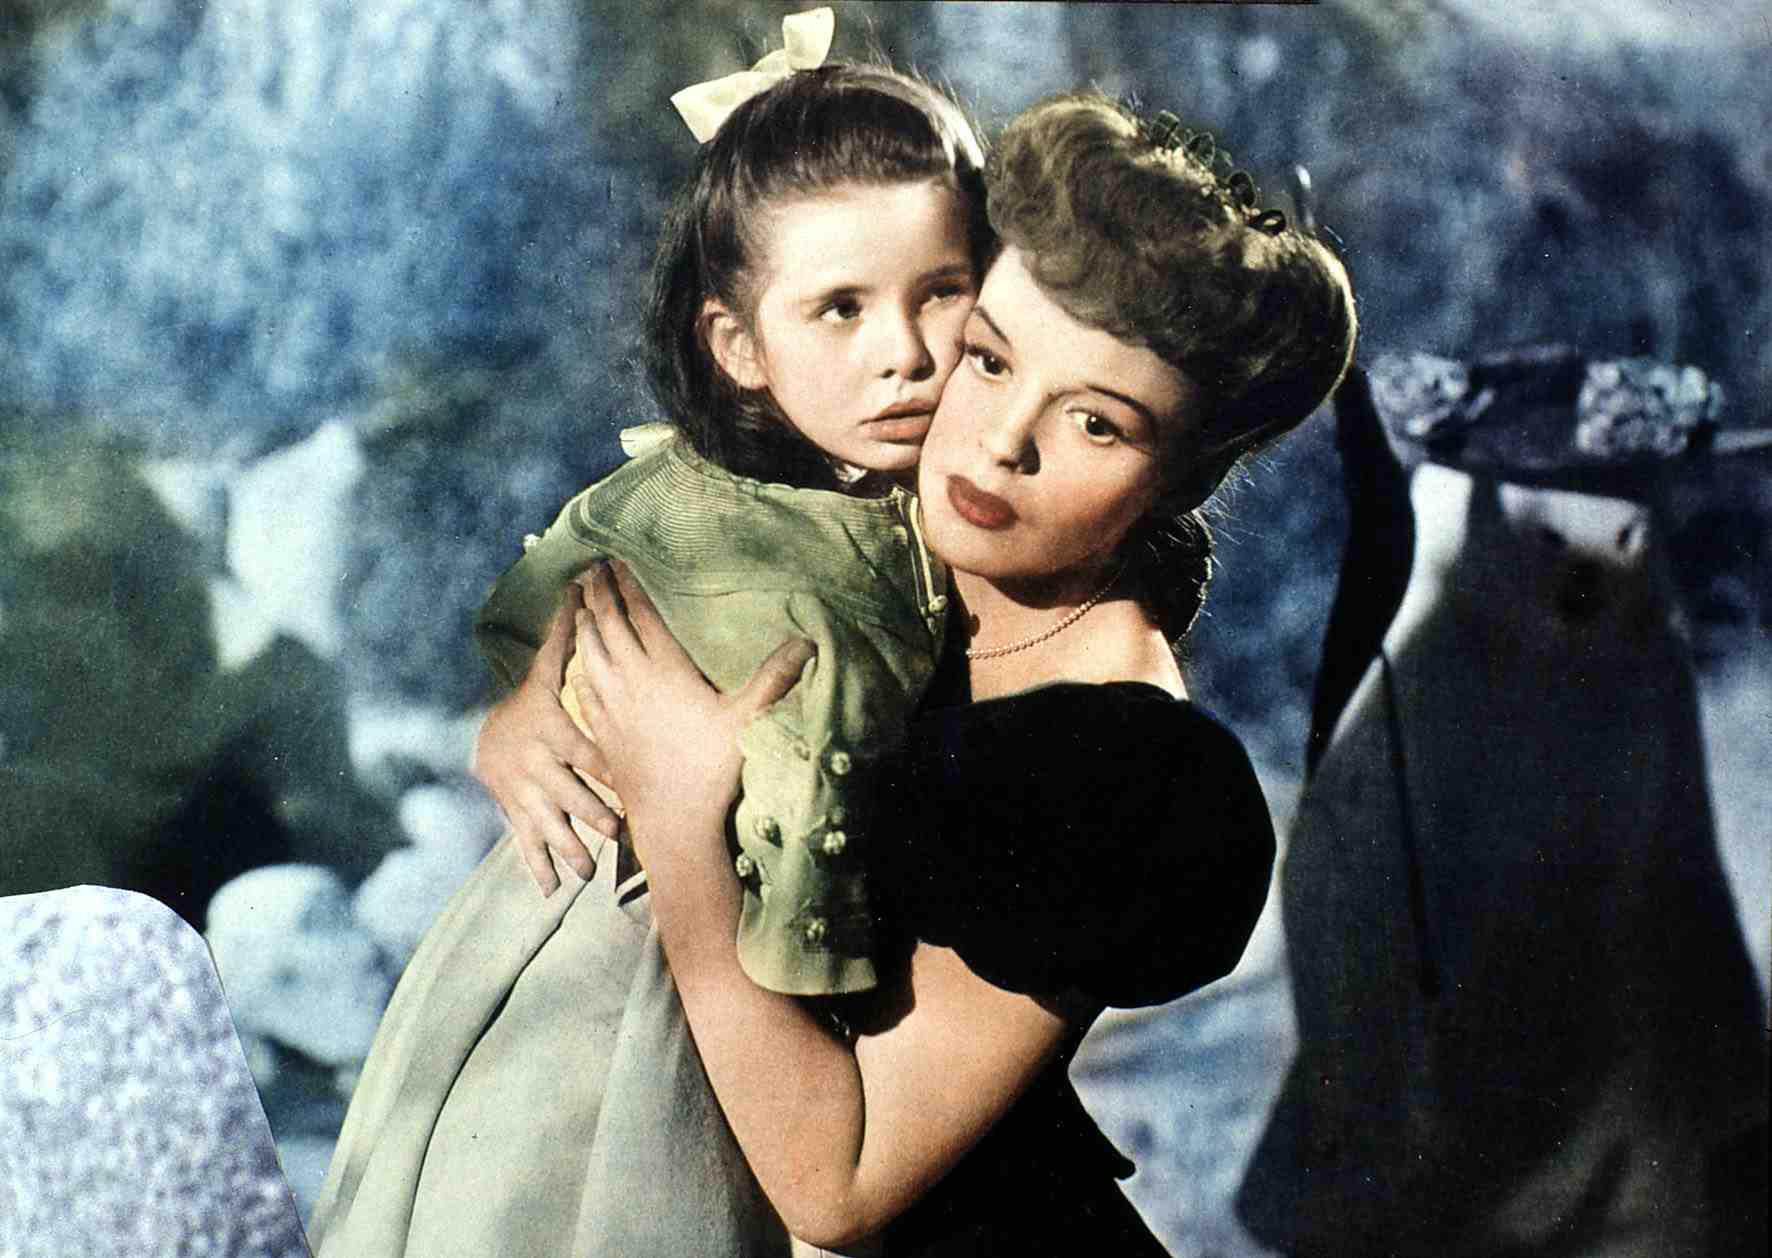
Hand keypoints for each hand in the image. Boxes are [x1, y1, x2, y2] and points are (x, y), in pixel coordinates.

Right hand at [472, 583, 622, 894]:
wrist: (487, 737)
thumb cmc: (533, 701)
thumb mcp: (548, 673)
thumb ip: (569, 639)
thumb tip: (580, 586)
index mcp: (552, 732)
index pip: (582, 749)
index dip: (602, 765)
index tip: (624, 780)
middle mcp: (535, 767)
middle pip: (566, 792)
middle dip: (589, 813)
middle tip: (618, 831)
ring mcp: (523, 797)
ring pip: (548, 825)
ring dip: (567, 849)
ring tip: (589, 872)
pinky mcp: (517, 819)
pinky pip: (526, 845)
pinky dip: (538, 868)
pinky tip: (552, 892)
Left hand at [569, 561, 813, 873]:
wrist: (672, 821)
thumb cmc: (712, 769)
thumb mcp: (747, 720)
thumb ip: (773, 678)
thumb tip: (807, 642)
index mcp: (665, 671)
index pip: (642, 616)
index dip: (629, 586)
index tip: (619, 561)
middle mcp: (631, 682)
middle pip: (607, 626)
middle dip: (599, 594)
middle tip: (592, 569)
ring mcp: (611, 706)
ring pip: (589, 653)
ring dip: (583, 624)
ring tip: (580, 602)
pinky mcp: (601, 731)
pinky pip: (581, 687)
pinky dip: (577, 664)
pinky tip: (578, 661)